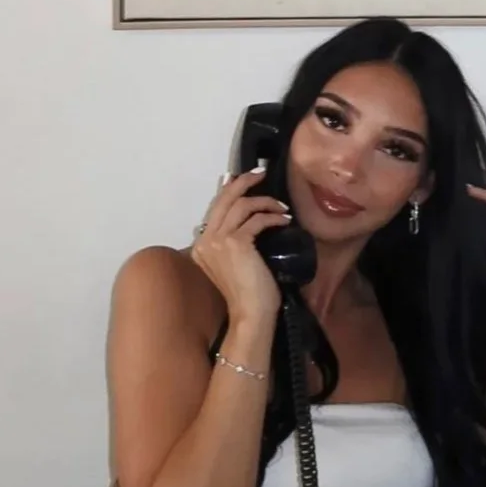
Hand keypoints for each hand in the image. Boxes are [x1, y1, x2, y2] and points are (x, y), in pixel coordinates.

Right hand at [188, 167, 291, 336]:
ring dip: (265, 201)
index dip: (231, 190)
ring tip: (281, 207)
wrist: (250, 313)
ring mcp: (218, 241)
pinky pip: (257, 220)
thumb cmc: (248, 293)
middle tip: (260, 173)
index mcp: (201, 245)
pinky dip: (273, 217)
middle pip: (224, 199)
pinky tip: (284, 220)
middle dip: (243, 182)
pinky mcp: (236, 243)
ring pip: (242, 206)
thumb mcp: (235, 262)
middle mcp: (205, 240)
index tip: (245, 179)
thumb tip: (248, 217)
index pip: (216, 208)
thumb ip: (234, 241)